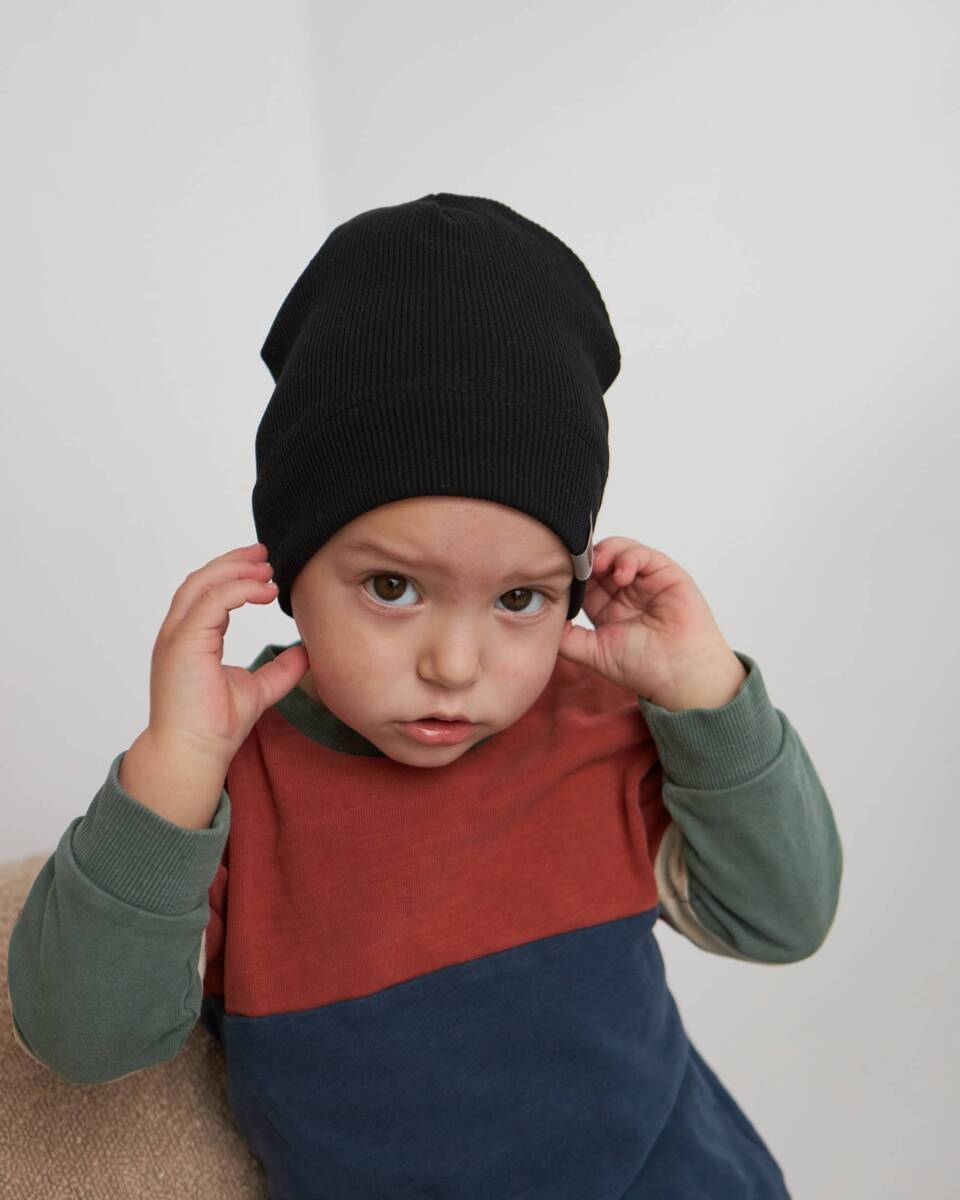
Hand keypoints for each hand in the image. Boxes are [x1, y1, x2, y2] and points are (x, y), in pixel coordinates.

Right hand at [146, 542, 309, 765]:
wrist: (194, 753)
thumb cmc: (215, 726)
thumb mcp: (258, 689)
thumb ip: (280, 670)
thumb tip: (305, 653)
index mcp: (190, 640)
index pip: (208, 593)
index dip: (234, 574)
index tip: (263, 567)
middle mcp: (178, 633)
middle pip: (201, 580)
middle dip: (234, 561)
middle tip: (265, 552)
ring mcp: (176, 637)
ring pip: (202, 584)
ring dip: (235, 569)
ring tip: (266, 567)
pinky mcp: (183, 644)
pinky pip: (210, 602)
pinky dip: (237, 589)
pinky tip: (264, 590)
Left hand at [556, 536, 745, 708]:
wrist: (680, 675)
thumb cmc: (643, 668)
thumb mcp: (594, 653)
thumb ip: (567, 638)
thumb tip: (542, 620)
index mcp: (606, 607)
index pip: (583, 581)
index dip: (570, 575)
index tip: (558, 575)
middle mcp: (624, 591)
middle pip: (597, 560)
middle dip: (584, 560)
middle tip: (575, 565)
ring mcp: (644, 580)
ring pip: (617, 550)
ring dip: (604, 553)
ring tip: (597, 567)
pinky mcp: (665, 573)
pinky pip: (642, 553)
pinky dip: (627, 556)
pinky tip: (621, 575)